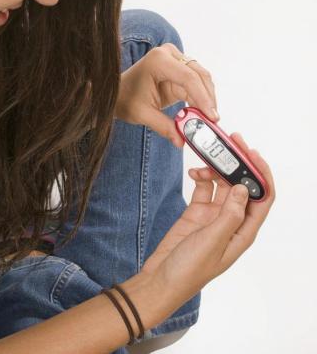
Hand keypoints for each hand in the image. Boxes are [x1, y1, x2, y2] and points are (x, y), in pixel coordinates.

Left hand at [115, 43, 218, 146]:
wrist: (117, 91)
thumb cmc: (125, 98)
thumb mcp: (142, 114)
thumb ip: (164, 126)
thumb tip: (182, 140)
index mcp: (158, 60)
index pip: (188, 78)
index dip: (203, 98)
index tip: (211, 117)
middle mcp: (169, 54)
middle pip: (199, 76)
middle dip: (208, 99)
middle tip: (213, 122)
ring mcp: (176, 59)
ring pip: (202, 79)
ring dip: (207, 99)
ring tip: (208, 120)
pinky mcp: (180, 68)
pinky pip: (197, 83)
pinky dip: (201, 98)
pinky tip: (202, 114)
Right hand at [140, 133, 275, 302]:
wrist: (160, 279)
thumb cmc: (189, 270)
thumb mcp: (212, 242)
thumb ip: (229, 215)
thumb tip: (244, 189)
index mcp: (243, 232)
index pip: (263, 198)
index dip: (262, 174)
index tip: (252, 153)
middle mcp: (232, 221)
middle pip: (243, 186)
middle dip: (240, 164)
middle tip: (231, 143)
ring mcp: (214, 216)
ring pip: (223, 183)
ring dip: (218, 169)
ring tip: (207, 159)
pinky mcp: (197, 212)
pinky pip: (204, 187)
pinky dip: (201, 176)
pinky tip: (194, 173)